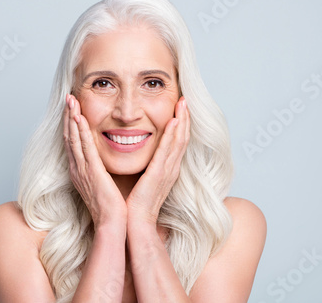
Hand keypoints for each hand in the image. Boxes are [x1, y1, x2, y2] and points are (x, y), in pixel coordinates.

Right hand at [63, 94, 126, 228]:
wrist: (111, 223)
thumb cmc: (111, 206)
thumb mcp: (103, 183)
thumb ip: (101, 169)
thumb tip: (104, 159)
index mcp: (80, 171)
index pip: (73, 142)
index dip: (71, 124)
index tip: (72, 108)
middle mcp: (77, 168)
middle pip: (69, 137)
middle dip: (68, 116)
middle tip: (68, 98)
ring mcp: (82, 170)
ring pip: (74, 138)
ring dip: (71, 118)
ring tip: (71, 101)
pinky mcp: (91, 172)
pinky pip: (84, 148)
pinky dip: (80, 131)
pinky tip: (79, 118)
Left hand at [126, 96, 190, 224]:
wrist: (136, 222)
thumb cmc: (137, 203)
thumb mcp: (145, 179)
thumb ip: (148, 166)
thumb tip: (141, 153)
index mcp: (168, 169)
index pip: (177, 141)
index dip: (181, 124)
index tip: (180, 107)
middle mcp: (171, 168)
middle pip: (182, 138)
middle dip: (184, 117)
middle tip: (185, 99)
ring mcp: (167, 171)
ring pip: (178, 141)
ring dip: (181, 121)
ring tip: (182, 103)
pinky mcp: (159, 175)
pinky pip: (167, 151)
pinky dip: (171, 135)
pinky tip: (173, 121)